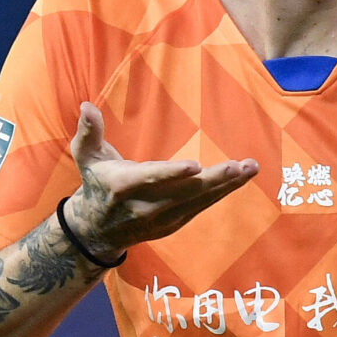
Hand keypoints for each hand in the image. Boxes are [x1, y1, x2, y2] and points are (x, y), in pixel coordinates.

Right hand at [62, 103, 257, 253]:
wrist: (97, 230)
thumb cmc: (95, 182)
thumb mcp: (85, 157)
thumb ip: (89, 132)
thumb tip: (86, 106)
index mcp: (122, 186)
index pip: (150, 179)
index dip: (172, 173)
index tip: (195, 166)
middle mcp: (145, 207)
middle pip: (184, 192)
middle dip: (214, 180)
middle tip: (239, 166)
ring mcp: (162, 218)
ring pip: (199, 200)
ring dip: (227, 185)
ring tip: (250, 168)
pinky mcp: (175, 223)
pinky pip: (203, 206)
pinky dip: (223, 193)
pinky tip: (241, 177)